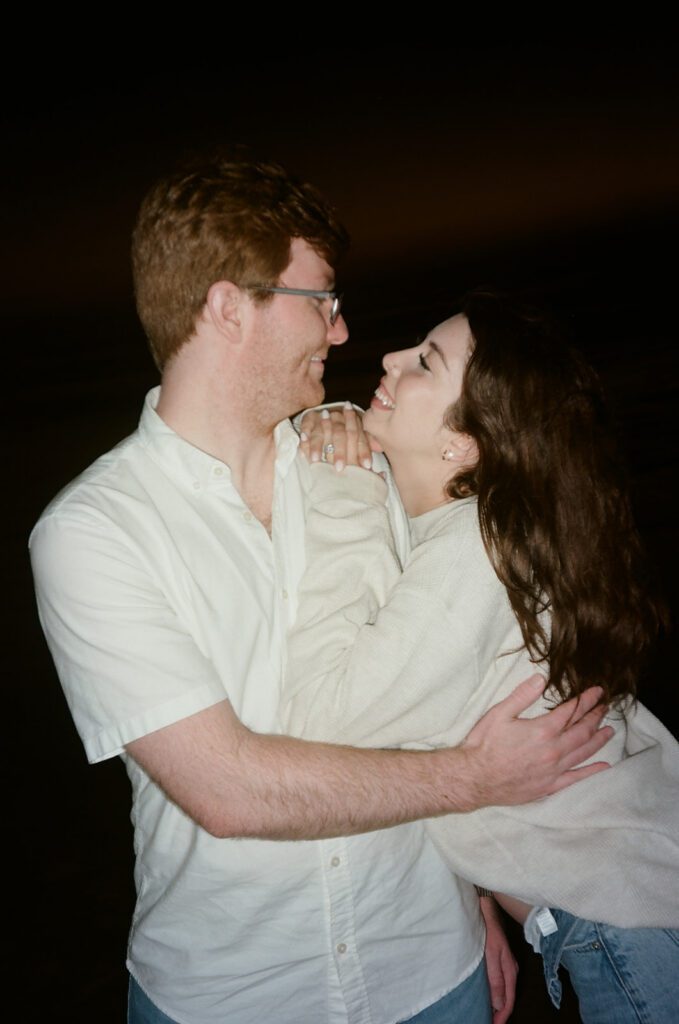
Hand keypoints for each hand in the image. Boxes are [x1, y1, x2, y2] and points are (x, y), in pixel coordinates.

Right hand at [299, 403, 372, 471]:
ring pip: (322, 431)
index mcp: (355, 426)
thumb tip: (382, 475)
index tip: (366, 466)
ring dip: (319, 446)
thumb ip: (367, 459)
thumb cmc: (346, 437)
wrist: (326, 412)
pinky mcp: (309, 418)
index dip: (364, 452)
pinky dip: (304, 436)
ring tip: (316, 461)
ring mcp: (323, 418)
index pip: (361, 439)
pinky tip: (303, 445)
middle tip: (339, 468)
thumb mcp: (358, 443)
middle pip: (341, 435)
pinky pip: (306, 426)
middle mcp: (340, 420)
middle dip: (341, 452)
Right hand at [458, 675, 612, 808]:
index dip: (587, 699)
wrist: (474, 778)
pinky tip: (603, 766)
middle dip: (596, 716)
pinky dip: (591, 771)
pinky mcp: (549, 785)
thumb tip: (541, 679)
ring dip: (599, 740)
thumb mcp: (499, 713)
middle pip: (583, 731)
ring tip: (610, 730)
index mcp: (543, 730)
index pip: (572, 711)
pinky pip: (576, 777)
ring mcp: (554, 770)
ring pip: (584, 752)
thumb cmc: (484, 744)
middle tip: (605, 707)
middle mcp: (554, 750)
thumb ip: (522, 696)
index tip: (598, 691)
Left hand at [480, 896, 517, 1023]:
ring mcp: (505, 962)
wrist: (486, 907)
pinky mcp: (498, 957)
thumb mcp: (491, 954)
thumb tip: (498, 1004)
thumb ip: (495, 979)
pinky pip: (500, 980)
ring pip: (504, 989)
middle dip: (501, 1012)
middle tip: (490, 1022)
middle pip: (508, 996)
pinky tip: (489, 994)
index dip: (502, 1015)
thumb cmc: (488, 929)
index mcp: (510, 970)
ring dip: (498, 1003)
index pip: (509, 1000)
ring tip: (489, 1013)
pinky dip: (496, 991)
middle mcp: (510, 968)